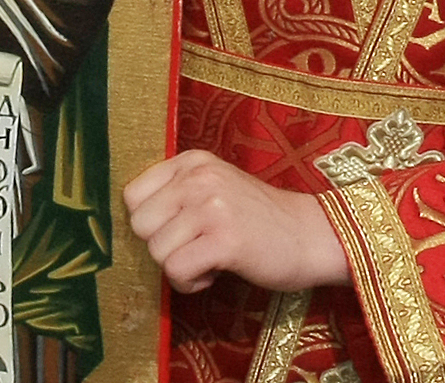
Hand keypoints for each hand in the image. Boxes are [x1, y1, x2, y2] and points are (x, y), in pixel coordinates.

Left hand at [124, 151, 350, 295]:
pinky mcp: (225, 239)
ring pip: (156, 251)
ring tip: (210, 259)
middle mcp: (199, 177)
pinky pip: (177, 271)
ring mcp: (212, 206)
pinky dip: (191, 283)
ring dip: (180, 268)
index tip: (180, 230)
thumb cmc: (259, 220)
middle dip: (163, 247)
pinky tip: (216, 273)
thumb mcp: (215, 188)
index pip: (132, 195)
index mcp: (192, 161)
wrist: (312, 236)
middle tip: (196, 247)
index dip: (151, 223)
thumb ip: (177, 194)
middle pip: (140, 225)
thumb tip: (132, 221)